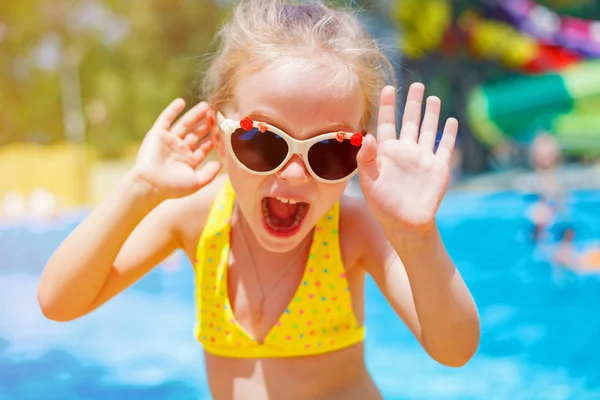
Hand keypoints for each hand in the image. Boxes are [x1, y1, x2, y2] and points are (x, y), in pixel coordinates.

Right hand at [130, 99, 220, 198]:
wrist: (150, 184)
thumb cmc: (172, 187)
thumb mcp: (196, 182)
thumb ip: (210, 173)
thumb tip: (220, 164)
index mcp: (189, 160)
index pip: (204, 146)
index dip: (214, 138)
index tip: (224, 129)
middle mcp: (180, 149)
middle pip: (196, 133)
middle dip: (207, 124)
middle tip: (217, 113)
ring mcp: (169, 141)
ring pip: (184, 124)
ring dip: (194, 115)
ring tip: (206, 105)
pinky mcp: (157, 134)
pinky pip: (165, 119)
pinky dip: (172, 110)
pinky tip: (181, 102)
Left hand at [356, 83, 457, 235]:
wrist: (405, 224)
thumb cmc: (383, 205)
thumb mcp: (369, 181)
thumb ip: (366, 159)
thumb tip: (366, 135)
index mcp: (387, 153)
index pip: (387, 123)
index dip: (388, 106)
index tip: (389, 88)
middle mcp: (405, 152)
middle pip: (410, 121)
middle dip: (413, 103)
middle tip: (416, 85)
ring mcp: (422, 158)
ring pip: (428, 130)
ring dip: (431, 114)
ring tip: (433, 97)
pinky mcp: (437, 168)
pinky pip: (444, 146)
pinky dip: (449, 133)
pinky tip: (451, 120)